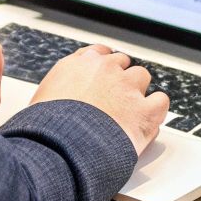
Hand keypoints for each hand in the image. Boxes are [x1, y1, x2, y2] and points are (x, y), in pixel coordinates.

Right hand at [28, 43, 168, 155]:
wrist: (60, 146)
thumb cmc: (44, 131)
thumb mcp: (40, 103)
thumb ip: (55, 95)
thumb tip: (50, 108)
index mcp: (77, 65)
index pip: (97, 53)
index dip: (102, 68)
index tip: (101, 78)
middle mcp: (104, 69)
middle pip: (121, 63)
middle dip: (119, 79)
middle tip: (114, 100)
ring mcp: (127, 86)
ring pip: (141, 77)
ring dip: (137, 92)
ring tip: (129, 111)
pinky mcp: (144, 110)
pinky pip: (160, 101)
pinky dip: (156, 110)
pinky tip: (148, 121)